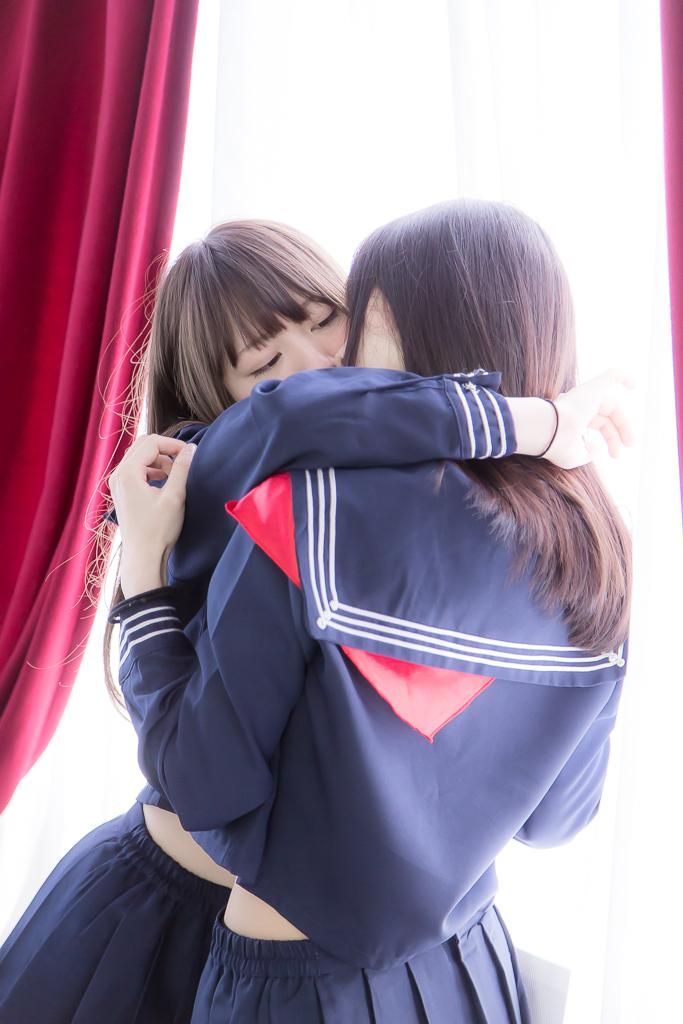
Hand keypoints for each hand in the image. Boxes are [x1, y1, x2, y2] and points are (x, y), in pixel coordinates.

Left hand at [108, 434, 196, 596]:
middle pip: (143, 446)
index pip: (152, 442)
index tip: (191, 455)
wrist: (144, 556)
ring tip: (175, 476)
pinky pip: (137, 469)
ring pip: (140, 457)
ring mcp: (118, 483)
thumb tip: (191, 449)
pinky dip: (152, 470)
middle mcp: (118, 475)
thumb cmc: (159, 530)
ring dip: (160, 460)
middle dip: (166, 450)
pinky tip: (165, 483)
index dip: (174, 444)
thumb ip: (182, 468)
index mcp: (128, 473)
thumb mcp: (175, 496)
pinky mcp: (122, 492)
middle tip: (184, 462)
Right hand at [546, 369, 635, 468]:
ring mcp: (587, 395)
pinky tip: (635, 385)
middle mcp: (579, 406)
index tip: (616, 455)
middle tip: (629, 447)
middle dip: (618, 434)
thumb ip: (588, 452)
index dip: (611, 439)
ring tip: (632, 442)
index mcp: (573, 418)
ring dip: (624, 423)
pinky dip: (623, 377)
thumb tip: (598, 446)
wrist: (549, 430)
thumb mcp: (574, 456)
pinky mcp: (593, 387)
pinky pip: (611, 376)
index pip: (599, 425)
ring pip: (612, 404)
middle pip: (606, 418)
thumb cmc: (557, 445)